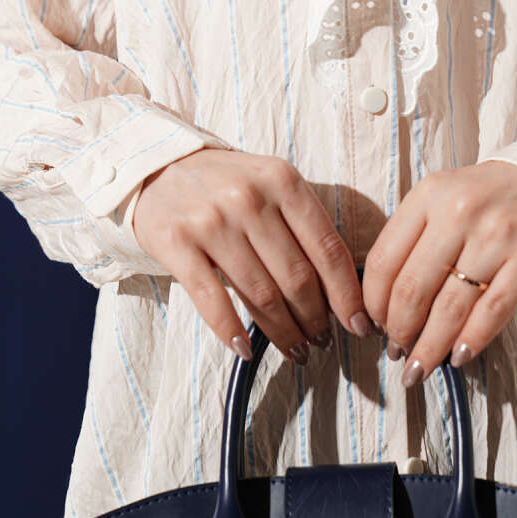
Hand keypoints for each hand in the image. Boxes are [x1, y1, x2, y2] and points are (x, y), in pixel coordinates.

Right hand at [132, 148, 374, 363]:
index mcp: (282, 181)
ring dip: (283, 332)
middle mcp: (249, 198)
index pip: (327, 248)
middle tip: (323, 341)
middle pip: (296, 277)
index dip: (347, 294)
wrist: (157, 167)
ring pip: (260, 294)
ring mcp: (211, 220)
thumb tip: (341, 287)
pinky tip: (246, 350)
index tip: (358, 324)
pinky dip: (231, 331)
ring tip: (296, 350)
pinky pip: (211, 299)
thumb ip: (302, 224)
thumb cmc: (226, 184)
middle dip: (316, 319)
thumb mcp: (271, 185)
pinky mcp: (177, 242)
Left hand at [361, 160, 516, 384]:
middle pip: (412, 289)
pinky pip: (493, 311)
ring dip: (429, 348)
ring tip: (418, 368)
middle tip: (395, 351)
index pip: (384, 260)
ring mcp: (497, 236)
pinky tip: (459, 357)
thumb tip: (386, 301)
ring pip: (450, 308)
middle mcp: (459, 212)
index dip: (373, 302)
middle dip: (398, 331)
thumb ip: (414, 235)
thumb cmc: (491, 195)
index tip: (373, 324)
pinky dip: (472, 341)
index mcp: (429, 195)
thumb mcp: (444, 195)